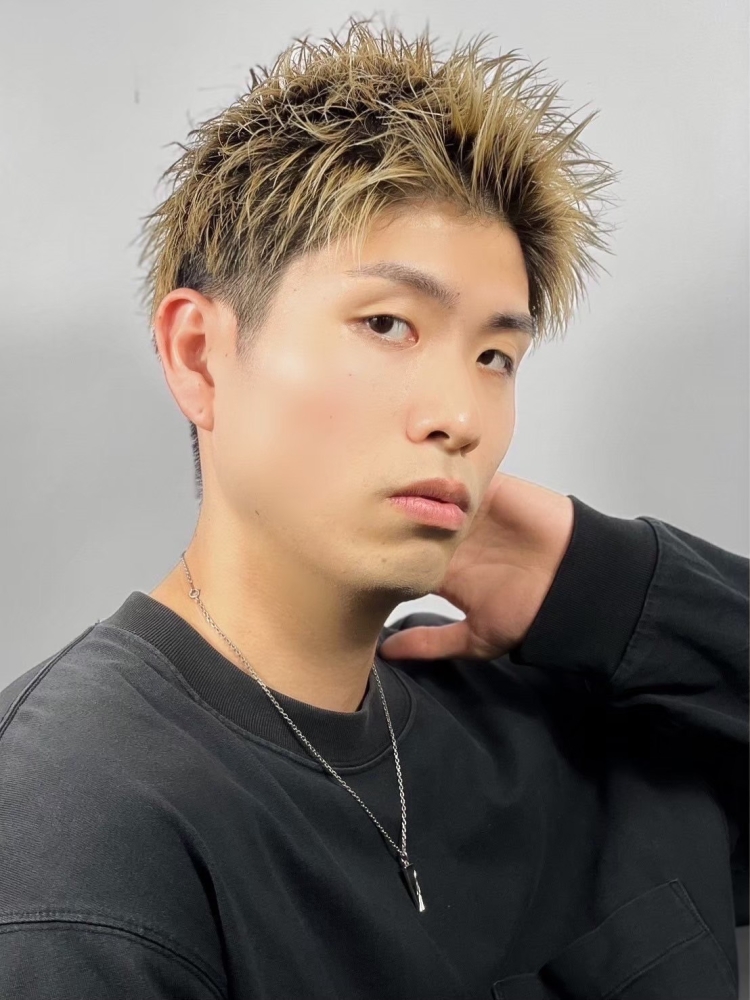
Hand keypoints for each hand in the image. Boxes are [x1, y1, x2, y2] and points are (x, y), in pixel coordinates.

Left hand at [378, 472, 574, 661]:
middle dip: (386, 518)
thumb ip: (430, 643)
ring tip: (383, 492)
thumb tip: (385, 653)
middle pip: (405, 518)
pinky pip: (456, 471)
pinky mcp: (486, 488)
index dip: (377, 551)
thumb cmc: (531, 612)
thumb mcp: (476, 637)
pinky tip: (419, 477)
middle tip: (361, 517)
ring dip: (410, 490)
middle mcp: (450, 537)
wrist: (575, 582)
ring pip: (425, 492)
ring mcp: (466, 510)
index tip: (354, 553)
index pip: (398, 553)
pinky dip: (440, 472)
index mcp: (442, 567)